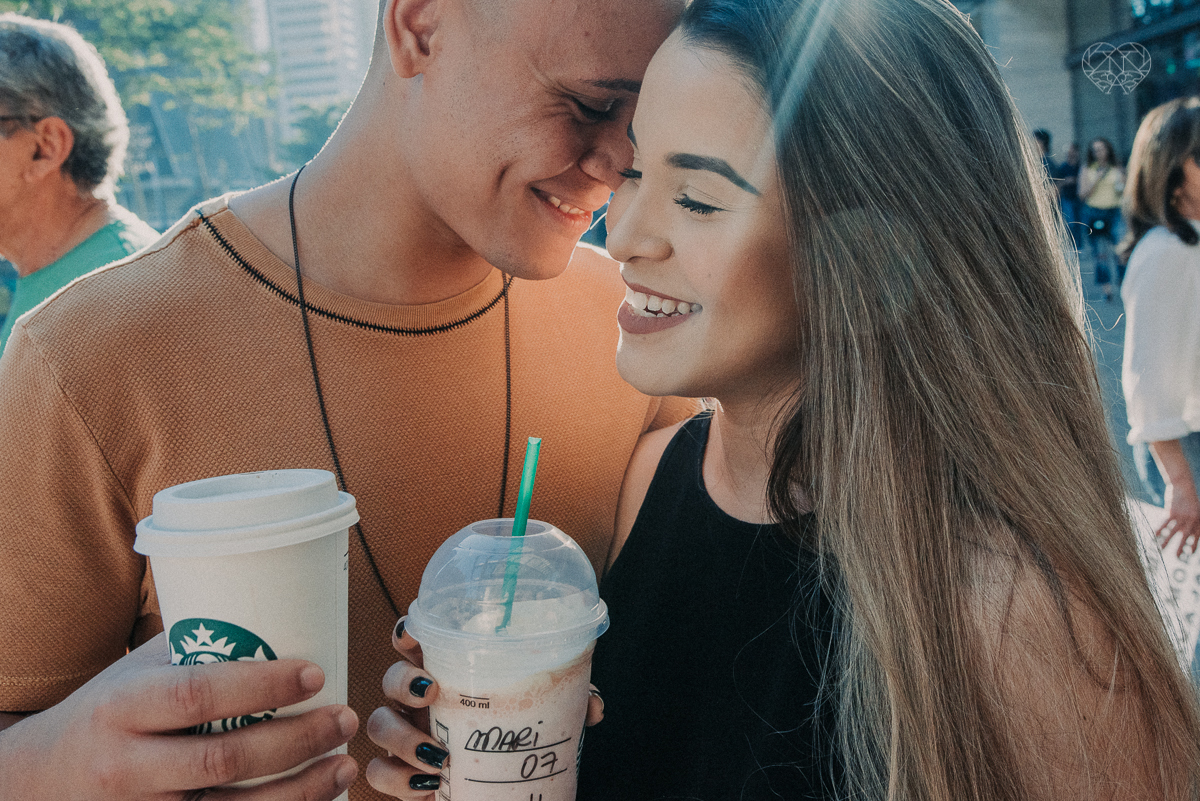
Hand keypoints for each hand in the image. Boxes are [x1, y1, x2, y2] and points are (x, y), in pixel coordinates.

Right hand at [0, 632, 358, 799]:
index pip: (197, 694)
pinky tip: (317, 799)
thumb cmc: (111, 710)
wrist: (42, 779)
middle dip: (297, 739)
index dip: (261, 686)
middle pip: (224, 758)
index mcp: (123, 707)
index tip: (315, 673)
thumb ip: (200, 651)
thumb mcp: (139, 671)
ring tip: (344, 762)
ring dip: (301, 790)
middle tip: (345, 716)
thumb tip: (288, 611)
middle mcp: (127, 765)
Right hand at [365, 618, 604, 797]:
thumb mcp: (541, 712)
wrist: (501, 786)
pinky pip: (379, 772)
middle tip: (431, 693)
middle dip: (403, 683)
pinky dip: (397, 779)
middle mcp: (419, 698)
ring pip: (378, 723)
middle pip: (390, 677)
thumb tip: (593, 707)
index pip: (416, 638)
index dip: (408, 631)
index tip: (415, 634)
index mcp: (448, 671)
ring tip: (437, 756)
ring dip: (402, 738)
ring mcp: (405, 733)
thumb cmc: (512, 732)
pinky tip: (427, 786)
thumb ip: (567, 701)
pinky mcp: (399, 770)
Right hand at [1158, 479, 1199, 557]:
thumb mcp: (1197, 510)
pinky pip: (1165, 523)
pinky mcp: (1171, 512)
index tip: (1190, 553)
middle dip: (1181, 547)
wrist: (1183, 485)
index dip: (1194, 545)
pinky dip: (1159, 530)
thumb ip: (1194, 522)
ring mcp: (1181, 515)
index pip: (1197, 535)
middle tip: (1178, 557)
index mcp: (1198, 520)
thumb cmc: (1190, 499)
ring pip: (1173, 531)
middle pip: (1185, 536)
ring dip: (1167, 541)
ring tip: (1161, 549)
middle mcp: (1191, 519)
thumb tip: (1189, 535)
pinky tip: (1155, 535)